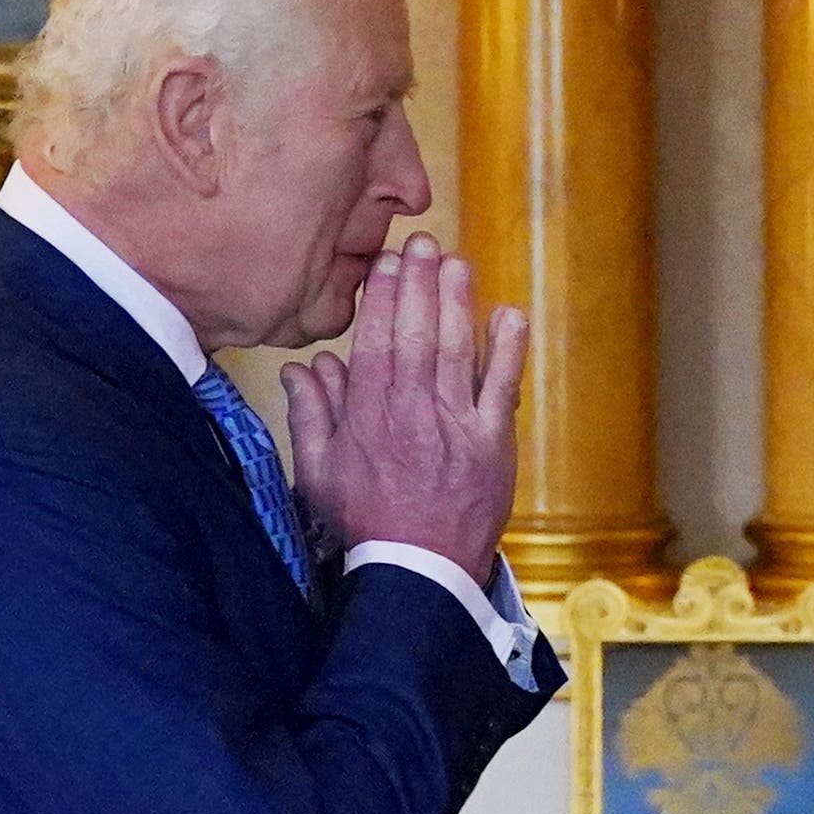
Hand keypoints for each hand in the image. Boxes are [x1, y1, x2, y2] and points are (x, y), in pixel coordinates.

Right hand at [283, 234, 526, 584]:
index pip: (376, 343)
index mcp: (368, 416)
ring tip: (456, 262)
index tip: (386, 262)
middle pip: (416, 336)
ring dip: (457, 302)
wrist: (420, 570)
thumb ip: (310, 416)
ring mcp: (455, 427)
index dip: (383, 298)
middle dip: (419, 284)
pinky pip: (501, 388)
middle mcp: (412, 413)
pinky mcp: (492, 443)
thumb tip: (305, 366)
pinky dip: (506, 350)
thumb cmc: (368, 521)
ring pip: (456, 352)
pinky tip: (508, 315)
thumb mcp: (319, 473)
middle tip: (422, 243)